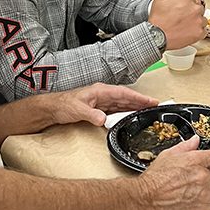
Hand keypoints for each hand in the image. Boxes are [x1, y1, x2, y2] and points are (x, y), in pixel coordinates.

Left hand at [30, 84, 158, 128]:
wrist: (53, 109)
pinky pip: (116, 110)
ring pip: (123, 103)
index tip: (150, 100)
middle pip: (127, 97)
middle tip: (156, 106)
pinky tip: (131, 116)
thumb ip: (92, 114)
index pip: (124, 93)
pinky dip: (126, 112)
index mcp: (101, 90)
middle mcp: (103, 94)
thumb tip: (104, 119)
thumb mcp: (78, 110)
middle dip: (141, 101)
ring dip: (135, 107)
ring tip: (148, 111)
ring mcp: (102, 101)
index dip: (138, 97)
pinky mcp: (99, 108)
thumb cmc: (63, 104)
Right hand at [137, 136, 209, 209]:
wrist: (145, 200)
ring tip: (199, 192)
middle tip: (201, 179)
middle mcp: (202, 177)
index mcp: (195, 161)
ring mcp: (204, 195)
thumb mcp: (168, 155)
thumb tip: (195, 141)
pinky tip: (198, 201)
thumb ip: (185, 147)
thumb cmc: (153, 180)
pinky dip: (209, 204)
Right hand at [149, 0, 205, 48]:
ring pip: (201, 15)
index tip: (177, 0)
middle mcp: (195, 9)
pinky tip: (187, 29)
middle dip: (190, 4)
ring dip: (195, 17)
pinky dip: (197, 29)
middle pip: (197, 2)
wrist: (156, 38)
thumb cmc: (158, 20)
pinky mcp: (199, 33)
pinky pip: (203, 29)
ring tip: (183, 20)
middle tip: (180, 11)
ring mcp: (198, 21)